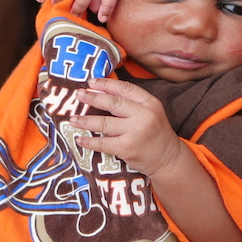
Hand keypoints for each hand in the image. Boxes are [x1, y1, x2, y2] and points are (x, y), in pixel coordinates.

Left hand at [70, 77, 184, 177]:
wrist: (169, 160)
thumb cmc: (155, 133)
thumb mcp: (151, 112)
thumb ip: (133, 102)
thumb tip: (103, 90)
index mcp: (150, 103)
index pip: (125, 88)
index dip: (106, 84)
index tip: (91, 82)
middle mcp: (144, 116)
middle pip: (113, 103)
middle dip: (92, 98)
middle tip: (78, 95)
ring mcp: (135, 133)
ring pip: (104, 123)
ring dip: (85, 121)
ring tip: (73, 118)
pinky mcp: (127, 149)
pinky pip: (103, 143)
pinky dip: (89, 141)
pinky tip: (79, 139)